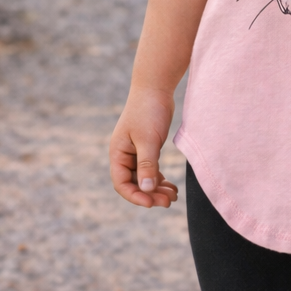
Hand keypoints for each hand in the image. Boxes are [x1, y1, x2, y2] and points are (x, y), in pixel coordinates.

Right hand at [109, 87, 178, 207]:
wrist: (155, 87)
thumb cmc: (148, 111)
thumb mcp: (148, 140)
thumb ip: (147, 165)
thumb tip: (146, 190)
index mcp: (118, 153)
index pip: (121, 183)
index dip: (135, 196)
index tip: (152, 203)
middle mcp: (124, 156)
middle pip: (134, 184)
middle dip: (150, 195)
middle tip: (168, 202)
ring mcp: (136, 153)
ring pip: (144, 179)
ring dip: (157, 189)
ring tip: (173, 197)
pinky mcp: (148, 149)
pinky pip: (152, 171)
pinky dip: (160, 180)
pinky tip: (172, 187)